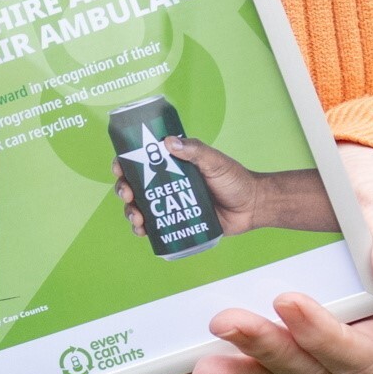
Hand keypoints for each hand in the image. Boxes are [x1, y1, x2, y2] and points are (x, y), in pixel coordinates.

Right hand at [107, 135, 337, 236]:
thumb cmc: (235, 180)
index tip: (119, 167)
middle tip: (128, 195)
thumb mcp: (215, 161)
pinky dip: (144, 230)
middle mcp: (167, 183)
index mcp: (172, 165)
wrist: (253, 207)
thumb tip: (168, 142)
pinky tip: (142, 232)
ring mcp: (171, 204)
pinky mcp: (177, 222)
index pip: (141, 160)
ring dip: (131, 212)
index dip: (125, 163)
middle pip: (134, 185)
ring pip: (140, 207)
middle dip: (124, 190)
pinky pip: (155, 227)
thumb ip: (195, 151)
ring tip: (137, 218)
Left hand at [147, 142, 372, 373]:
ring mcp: (307, 351)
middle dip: (266, 351)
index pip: (361, 354)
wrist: (351, 197)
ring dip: (236, 372)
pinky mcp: (273, 342)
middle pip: (310, 370)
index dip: (324, 338)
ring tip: (197, 367)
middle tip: (225, 322)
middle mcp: (350, 350)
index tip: (288, 301)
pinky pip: (241, 365)